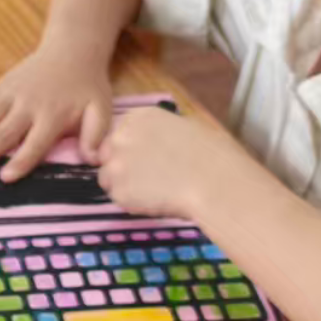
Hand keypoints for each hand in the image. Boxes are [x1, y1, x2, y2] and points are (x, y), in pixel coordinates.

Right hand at [0, 47, 111, 181]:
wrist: (73, 49)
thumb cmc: (88, 86)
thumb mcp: (101, 109)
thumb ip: (96, 135)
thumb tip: (94, 161)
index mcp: (53, 117)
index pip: (35, 144)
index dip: (20, 161)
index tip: (4, 177)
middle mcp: (29, 106)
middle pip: (4, 132)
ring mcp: (13, 94)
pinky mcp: (3, 85)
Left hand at [98, 107, 245, 218]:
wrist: (214, 183)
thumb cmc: (211, 155)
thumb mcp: (184, 126)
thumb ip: (159, 132)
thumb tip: (155, 142)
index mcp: (138, 117)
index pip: (118, 133)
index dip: (129, 149)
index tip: (143, 159)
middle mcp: (120, 137)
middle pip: (106, 154)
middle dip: (121, 166)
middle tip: (145, 178)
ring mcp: (116, 165)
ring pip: (108, 179)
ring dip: (124, 185)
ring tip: (152, 191)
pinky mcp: (119, 192)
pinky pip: (119, 199)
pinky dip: (132, 202)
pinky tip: (155, 201)